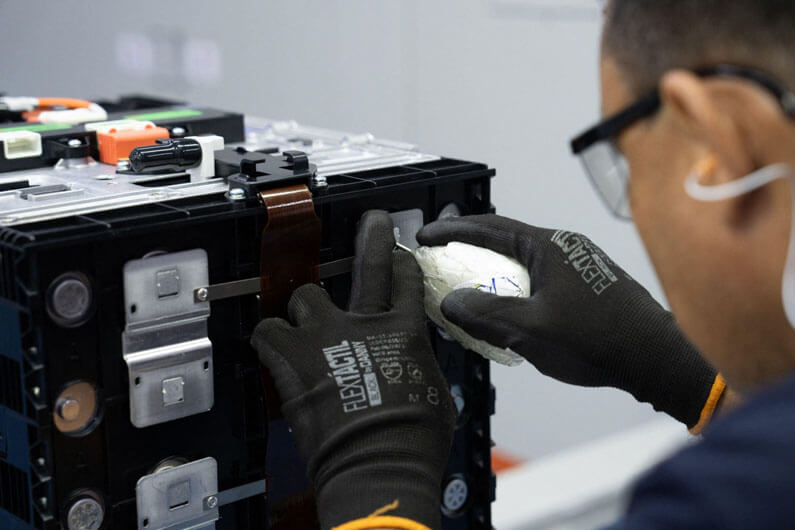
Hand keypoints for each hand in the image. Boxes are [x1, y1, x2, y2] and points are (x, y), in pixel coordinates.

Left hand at [252, 210, 455, 529]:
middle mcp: (365, 324)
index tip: (400, 253)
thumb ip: (417, 369)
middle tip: (373, 223)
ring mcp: (326, 337)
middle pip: (371, 266)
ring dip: (305, 308)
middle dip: (374, 238)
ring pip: (306, 296)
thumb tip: (411, 370)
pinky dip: (270, 338)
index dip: (404, 262)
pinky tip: (272, 346)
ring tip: (303, 319)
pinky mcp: (293, 359)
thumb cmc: (411, 442)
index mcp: (405, 332)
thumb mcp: (434, 398)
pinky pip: (268, 332)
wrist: (376, 466)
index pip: (407, 281)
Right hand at [417, 214, 719, 429]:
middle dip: (470, 247)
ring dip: (493, 269)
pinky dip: (515, 284)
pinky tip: (509, 306)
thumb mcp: (530, 329)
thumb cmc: (596, 339)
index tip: (424, 237)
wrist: (659, 358)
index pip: (488, 228)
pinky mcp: (588, 284)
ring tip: (469, 284)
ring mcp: (579, 264)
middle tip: (441, 258)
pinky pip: (540, 276)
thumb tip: (450, 301)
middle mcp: (564, 246)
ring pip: (524, 260)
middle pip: (506, 239)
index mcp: (548, 246)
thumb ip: (486, 312)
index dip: (452, 231)